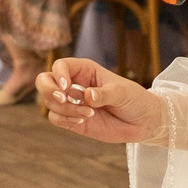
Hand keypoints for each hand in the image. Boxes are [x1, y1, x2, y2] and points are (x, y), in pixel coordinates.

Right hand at [37, 57, 164, 143]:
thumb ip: (104, 94)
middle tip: (63, 98)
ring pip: (49, 102)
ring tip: (88, 114)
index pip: (60, 66)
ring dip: (64, 109)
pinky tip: (82, 121)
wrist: (143, 121)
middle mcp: (74, 84)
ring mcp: (71, 102)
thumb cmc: (134, 99)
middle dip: (49, 90)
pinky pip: (55, 118)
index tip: (67, 87)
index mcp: (85, 70)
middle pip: (44, 81)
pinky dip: (65, 120)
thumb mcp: (122, 93)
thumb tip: (87, 96)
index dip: (59, 74)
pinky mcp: (72, 119)